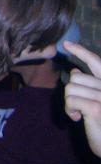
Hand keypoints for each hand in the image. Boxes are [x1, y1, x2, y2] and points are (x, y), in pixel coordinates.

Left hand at [63, 41, 100, 156]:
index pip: (96, 62)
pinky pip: (70, 100)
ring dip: (69, 103)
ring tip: (80, 114)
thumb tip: (76, 71)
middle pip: (76, 78)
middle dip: (71, 93)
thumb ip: (90, 86)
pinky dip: (69, 110)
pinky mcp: (97, 107)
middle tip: (78, 107)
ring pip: (70, 88)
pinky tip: (78, 119)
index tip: (66, 44)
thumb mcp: (97, 102)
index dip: (81, 51)